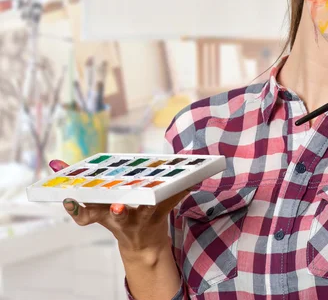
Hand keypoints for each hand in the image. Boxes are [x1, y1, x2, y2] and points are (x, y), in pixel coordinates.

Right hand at [49, 159, 192, 257]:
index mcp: (102, 214)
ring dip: (154, 199)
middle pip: (117, 216)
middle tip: (117, 206)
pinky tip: (192, 179)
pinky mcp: (161, 213)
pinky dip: (182, 189)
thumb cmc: (118, 217)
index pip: (85, 214)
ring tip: (161, 188)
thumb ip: (76, 183)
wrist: (144, 245)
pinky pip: (171, 200)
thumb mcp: (95, 204)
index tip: (68, 200)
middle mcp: (121, 219)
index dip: (76, 209)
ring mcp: (142, 219)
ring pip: (148, 209)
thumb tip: (54, 161)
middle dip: (116, 211)